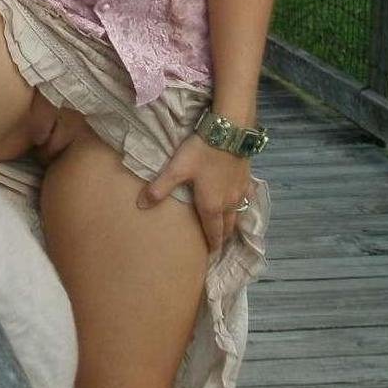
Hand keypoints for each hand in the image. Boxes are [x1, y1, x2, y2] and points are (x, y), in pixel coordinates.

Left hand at [136, 136, 251, 254]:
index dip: (212, 246)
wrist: (229, 132)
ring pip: (238, 215)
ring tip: (227, 230)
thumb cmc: (201, 153)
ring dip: (232, 224)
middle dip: (221, 237)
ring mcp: (240, 192)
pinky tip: (241, 202)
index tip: (210, 256)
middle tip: (216, 245)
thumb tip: (140, 206)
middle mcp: (228, 204)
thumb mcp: (176, 169)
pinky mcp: (247, 179)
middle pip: (227, 228)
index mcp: (211, 206)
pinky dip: (243, 205)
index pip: (213, 233)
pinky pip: (247, 198)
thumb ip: (159, 188)